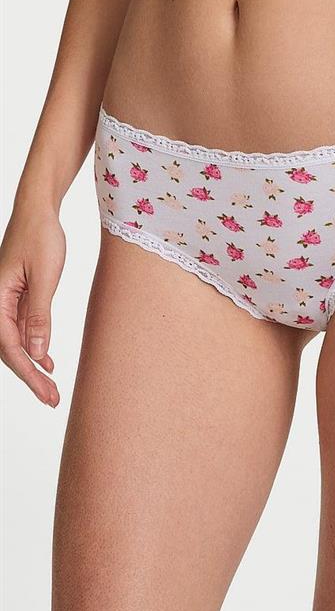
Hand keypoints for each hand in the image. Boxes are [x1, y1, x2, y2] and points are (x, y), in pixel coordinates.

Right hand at [0, 207, 65, 405]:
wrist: (38, 211)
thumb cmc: (41, 237)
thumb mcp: (45, 277)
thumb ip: (39, 315)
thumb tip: (36, 353)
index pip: (9, 345)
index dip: (28, 372)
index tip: (47, 391)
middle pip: (9, 348)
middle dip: (30, 377)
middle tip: (52, 400)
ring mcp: (6, 299)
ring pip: (15, 341)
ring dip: (33, 365)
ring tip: (51, 388)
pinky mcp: (17, 295)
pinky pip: (21, 328)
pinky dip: (34, 346)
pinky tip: (47, 361)